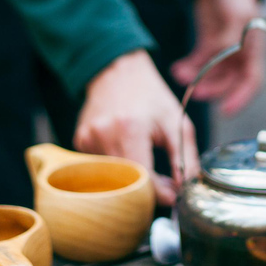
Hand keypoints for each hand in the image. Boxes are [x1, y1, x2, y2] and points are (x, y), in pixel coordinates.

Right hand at [74, 50, 199, 205]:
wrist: (118, 70)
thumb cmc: (150, 96)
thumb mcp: (176, 122)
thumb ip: (185, 158)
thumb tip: (186, 189)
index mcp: (130, 129)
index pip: (144, 179)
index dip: (161, 193)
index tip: (174, 195)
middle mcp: (104, 135)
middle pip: (127, 184)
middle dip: (149, 191)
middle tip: (164, 185)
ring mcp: (87, 139)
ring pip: (113, 180)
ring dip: (133, 180)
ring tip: (147, 163)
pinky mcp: (79, 142)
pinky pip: (101, 169)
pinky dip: (118, 169)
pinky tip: (126, 151)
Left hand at [171, 0, 265, 115]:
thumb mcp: (235, 15)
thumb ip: (227, 40)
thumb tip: (218, 61)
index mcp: (254, 48)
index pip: (252, 81)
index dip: (241, 98)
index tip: (226, 110)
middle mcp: (241, 54)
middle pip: (229, 82)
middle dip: (211, 89)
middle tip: (194, 90)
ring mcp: (224, 51)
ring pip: (211, 75)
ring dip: (197, 78)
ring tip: (180, 75)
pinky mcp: (209, 45)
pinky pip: (199, 62)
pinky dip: (189, 68)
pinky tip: (177, 69)